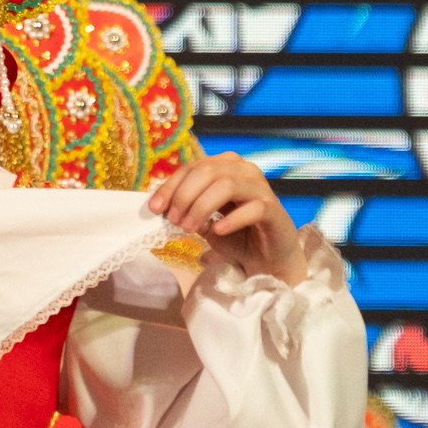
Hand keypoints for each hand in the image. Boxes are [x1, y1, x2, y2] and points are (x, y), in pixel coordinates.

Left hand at [147, 152, 305, 283]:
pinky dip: (231, 219)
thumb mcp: (202, 221)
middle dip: (184, 196)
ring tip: (189, 228)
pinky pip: (252, 208)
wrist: (265, 260)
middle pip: (207, 171)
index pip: (193, 167)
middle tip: (173, 220)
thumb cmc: (234, 236)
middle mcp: (244, 170)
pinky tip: (218, 231)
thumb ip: (184, 209)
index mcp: (225, 167)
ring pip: (227, 185)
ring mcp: (260, 188)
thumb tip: (157, 205)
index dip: (170, 186)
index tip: (154, 208)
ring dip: (202, 207)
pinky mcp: (273, 209)